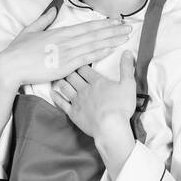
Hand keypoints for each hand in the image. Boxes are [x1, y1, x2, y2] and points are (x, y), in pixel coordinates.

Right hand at [0, 5, 130, 90]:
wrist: (10, 66)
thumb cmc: (17, 51)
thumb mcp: (29, 30)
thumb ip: (43, 20)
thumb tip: (53, 10)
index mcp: (58, 32)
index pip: (85, 26)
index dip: (102, 23)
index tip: (115, 21)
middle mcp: (65, 41)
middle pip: (94, 33)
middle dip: (112, 30)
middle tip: (128, 26)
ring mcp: (65, 53)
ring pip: (93, 44)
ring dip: (111, 39)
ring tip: (124, 36)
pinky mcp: (64, 66)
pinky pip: (86, 58)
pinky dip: (99, 52)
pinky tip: (111, 48)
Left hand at [51, 55, 137, 175]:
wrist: (110, 127)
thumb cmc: (121, 107)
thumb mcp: (128, 84)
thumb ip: (126, 68)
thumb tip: (127, 52)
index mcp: (97, 81)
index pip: (85, 68)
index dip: (80, 63)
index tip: (77, 60)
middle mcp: (84, 89)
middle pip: (73, 76)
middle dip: (69, 70)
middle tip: (66, 67)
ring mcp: (77, 101)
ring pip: (65, 87)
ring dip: (62, 81)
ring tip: (59, 77)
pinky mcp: (73, 113)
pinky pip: (61, 103)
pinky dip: (56, 97)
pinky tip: (52, 92)